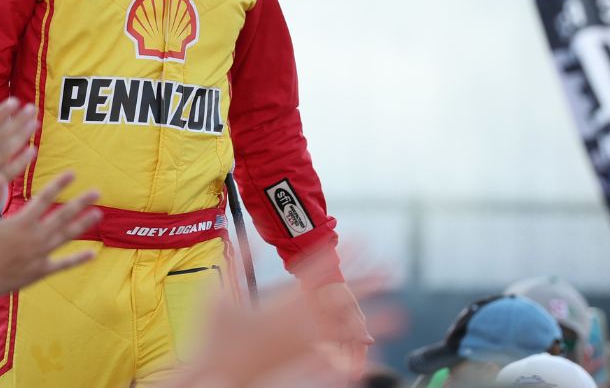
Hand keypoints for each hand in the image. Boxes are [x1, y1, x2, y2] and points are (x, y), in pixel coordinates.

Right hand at [0, 171, 100, 301]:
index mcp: (22, 223)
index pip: (44, 198)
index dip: (59, 185)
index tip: (73, 174)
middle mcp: (35, 237)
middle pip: (62, 216)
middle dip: (80, 203)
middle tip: (97, 192)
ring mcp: (40, 255)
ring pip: (66, 236)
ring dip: (83, 225)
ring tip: (98, 214)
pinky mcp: (41, 271)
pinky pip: (63, 264)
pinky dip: (78, 259)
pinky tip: (92, 254)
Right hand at [164, 255, 383, 387]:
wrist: (215, 376)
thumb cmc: (212, 336)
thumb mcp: (217, 294)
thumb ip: (237, 262)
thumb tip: (249, 235)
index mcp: (277, 303)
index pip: (315, 273)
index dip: (337, 255)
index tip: (358, 240)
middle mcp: (295, 324)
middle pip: (338, 300)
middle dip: (365, 284)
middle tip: (389, 270)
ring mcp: (301, 347)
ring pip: (343, 331)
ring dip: (369, 321)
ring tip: (397, 315)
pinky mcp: (300, 365)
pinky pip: (334, 358)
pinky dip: (353, 354)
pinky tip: (369, 353)